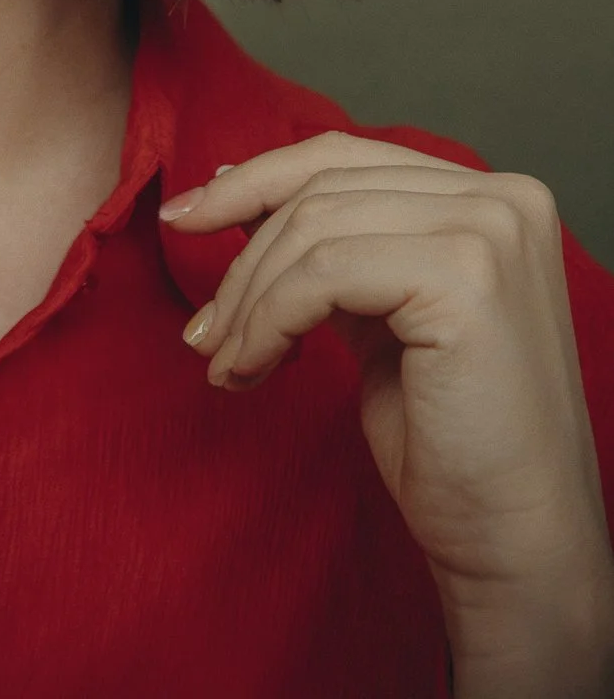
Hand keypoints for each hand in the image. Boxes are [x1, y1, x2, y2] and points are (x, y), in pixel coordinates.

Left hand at [159, 132, 613, 692]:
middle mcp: (500, 198)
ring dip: (249, 300)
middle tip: (201, 331)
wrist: (515, 542)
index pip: (344, 155)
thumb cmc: (452, 443)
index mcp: (489, 197)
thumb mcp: (382, 317)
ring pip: (314, 229)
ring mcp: (488, 232)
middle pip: (322, 188)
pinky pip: (323, 276)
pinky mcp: (464, 277)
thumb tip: (229, 190)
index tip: (183, 216)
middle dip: (243, 258)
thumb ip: (336, 250)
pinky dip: (268, 321)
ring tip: (225, 360)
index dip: (255, 179)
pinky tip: (251, 370)